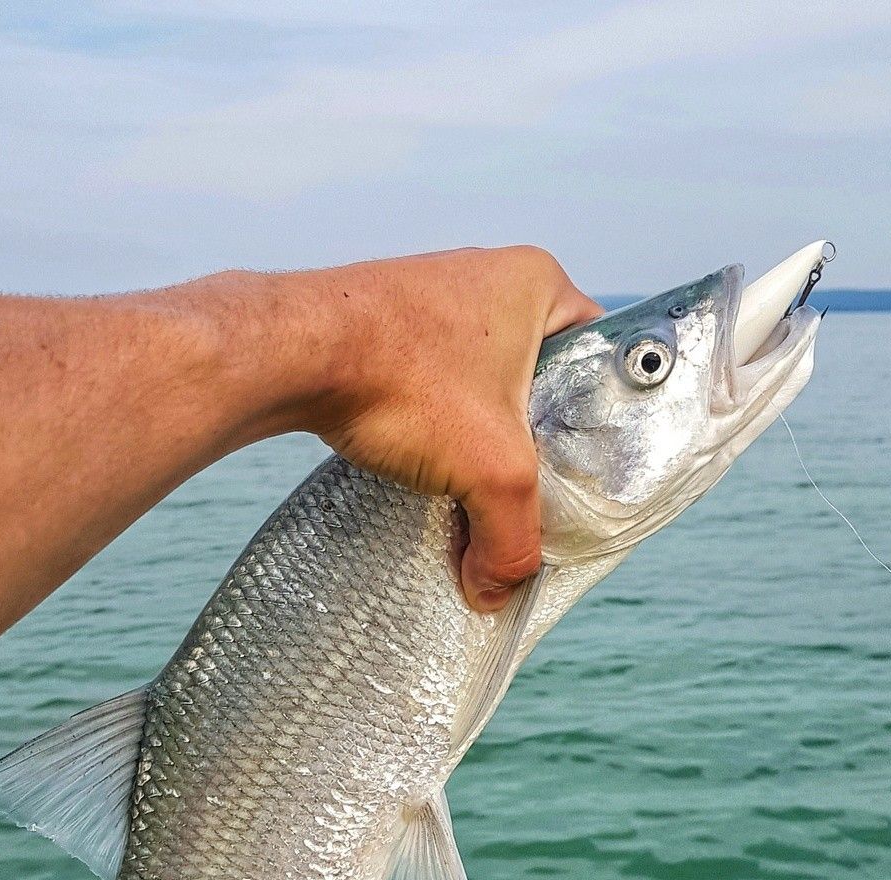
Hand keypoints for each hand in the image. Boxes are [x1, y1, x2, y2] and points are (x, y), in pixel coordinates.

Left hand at [298, 248, 601, 611]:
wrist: (292, 354)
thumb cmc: (405, 384)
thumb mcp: (492, 472)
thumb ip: (513, 540)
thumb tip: (498, 592)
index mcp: (537, 283)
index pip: (598, 360)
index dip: (597, 422)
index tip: (584, 471)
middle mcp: (488, 276)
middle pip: (538, 380)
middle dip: (529, 440)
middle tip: (528, 490)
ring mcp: (432, 296)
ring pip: (480, 386)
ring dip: (476, 438)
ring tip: (471, 483)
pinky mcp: (385, 323)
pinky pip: (431, 382)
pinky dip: (432, 425)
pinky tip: (423, 461)